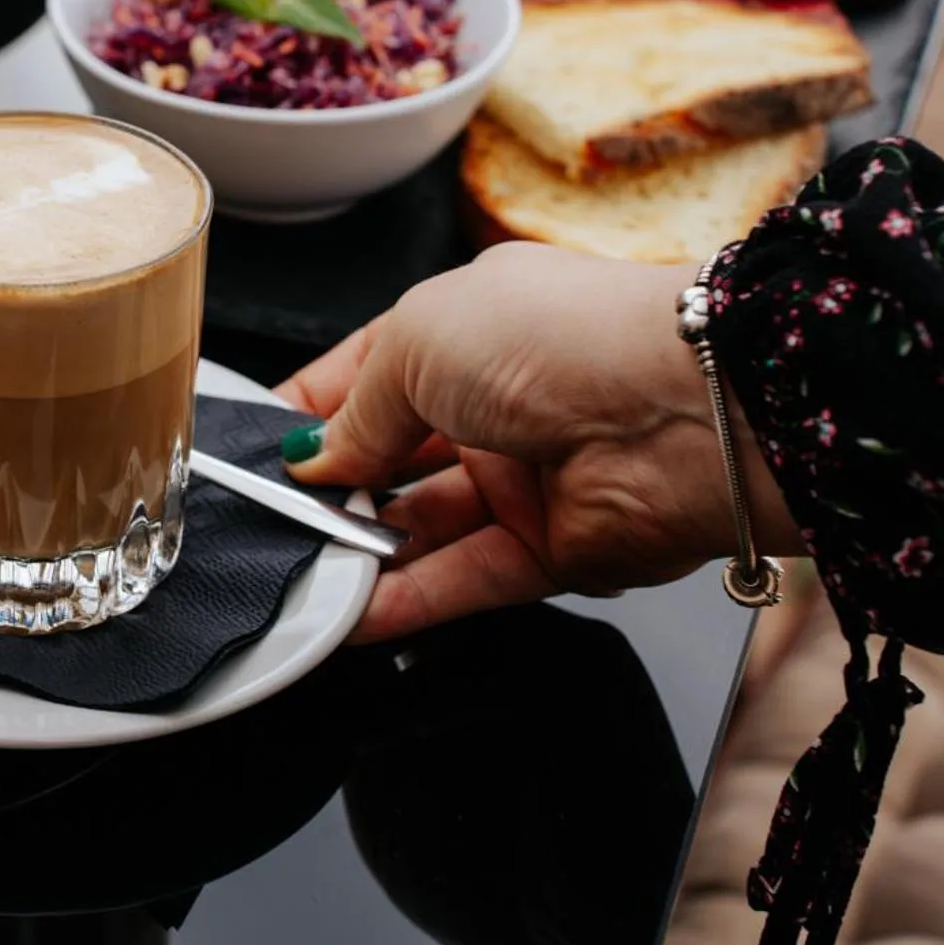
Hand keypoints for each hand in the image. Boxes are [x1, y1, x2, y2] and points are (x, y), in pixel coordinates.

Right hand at [276, 244, 797, 643]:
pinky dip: (407, 599)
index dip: (307, 413)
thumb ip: (355, 410)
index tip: (253, 454)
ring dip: (360, 552)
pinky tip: (350, 614)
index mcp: (461, 330)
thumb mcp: (417, 342)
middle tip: (270, 522)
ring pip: (421, 526)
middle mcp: (492, 402)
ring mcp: (523, 476)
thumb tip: (313, 457)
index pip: (362, 376)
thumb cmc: (559, 339)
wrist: (690, 406)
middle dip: (328, 489)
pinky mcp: (553, 548)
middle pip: (388, 458)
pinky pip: (465, 578)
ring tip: (300, 577)